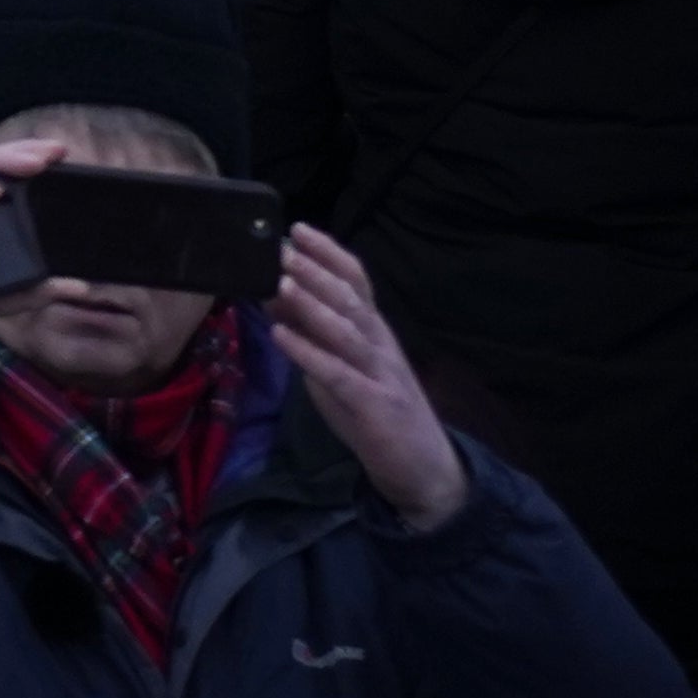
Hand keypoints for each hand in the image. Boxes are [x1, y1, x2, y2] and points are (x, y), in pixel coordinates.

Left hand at [275, 224, 470, 532]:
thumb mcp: (341, 365)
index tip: (298, 228)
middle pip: (349, 300)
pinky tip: (281, 337)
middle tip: (280, 248)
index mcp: (375, 331)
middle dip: (315, 271)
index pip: (357, 282)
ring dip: (312, 305)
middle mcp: (380, 344)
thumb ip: (314, 332)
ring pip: (347, 331)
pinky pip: (338, 374)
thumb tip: (273, 294)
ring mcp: (380, 374)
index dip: (330, 253)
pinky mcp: (374, 406)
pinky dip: (309, 353)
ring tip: (280, 282)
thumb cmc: (375, 410)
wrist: (423, 469)